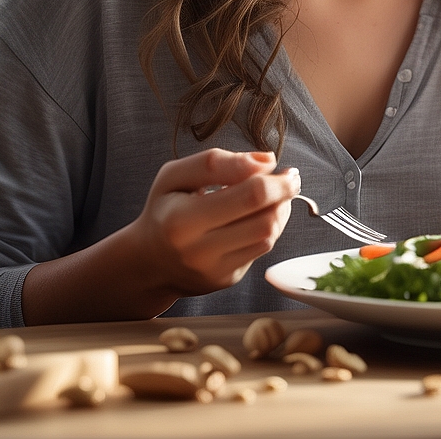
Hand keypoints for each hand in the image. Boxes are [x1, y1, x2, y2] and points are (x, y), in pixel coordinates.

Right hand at [131, 148, 300, 297]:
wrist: (150, 260)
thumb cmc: (165, 210)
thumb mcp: (175, 176)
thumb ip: (216, 162)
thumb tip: (266, 160)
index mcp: (182, 220)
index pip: (248, 196)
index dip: (274, 179)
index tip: (281, 166)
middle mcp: (198, 251)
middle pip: (264, 219)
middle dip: (284, 194)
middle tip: (290, 178)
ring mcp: (215, 269)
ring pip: (268, 235)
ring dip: (280, 210)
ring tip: (275, 195)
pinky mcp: (227, 279)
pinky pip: (262, 249)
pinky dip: (270, 227)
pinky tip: (262, 214)